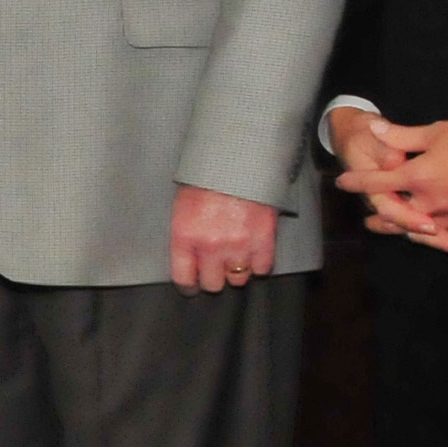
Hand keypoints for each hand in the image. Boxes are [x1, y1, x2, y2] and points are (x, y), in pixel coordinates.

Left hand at [167, 183, 281, 294]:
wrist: (239, 160)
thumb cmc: (206, 177)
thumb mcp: (183, 204)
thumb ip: (186, 232)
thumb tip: (188, 255)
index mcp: (185, 236)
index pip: (183, 278)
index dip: (188, 286)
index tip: (192, 286)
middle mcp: (211, 246)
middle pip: (213, 284)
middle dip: (214, 278)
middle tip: (216, 269)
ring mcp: (239, 246)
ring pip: (238, 280)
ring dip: (237, 271)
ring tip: (236, 259)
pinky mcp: (264, 241)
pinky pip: (262, 269)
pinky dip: (259, 265)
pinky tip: (254, 255)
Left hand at [338, 113, 447, 252]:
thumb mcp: (436, 131)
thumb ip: (402, 136)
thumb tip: (374, 129)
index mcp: (419, 177)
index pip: (378, 182)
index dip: (357, 182)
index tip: (342, 182)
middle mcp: (434, 202)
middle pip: (399, 217)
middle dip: (382, 220)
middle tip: (369, 222)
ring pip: (427, 229)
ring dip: (411, 231)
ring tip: (402, 232)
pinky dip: (446, 234)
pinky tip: (441, 233)